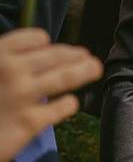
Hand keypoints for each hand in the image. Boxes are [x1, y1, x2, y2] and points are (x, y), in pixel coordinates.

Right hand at [0, 29, 102, 161]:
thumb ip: (4, 61)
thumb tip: (33, 50)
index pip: (34, 38)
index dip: (44, 43)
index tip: (49, 46)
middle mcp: (12, 71)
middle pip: (56, 55)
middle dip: (74, 54)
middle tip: (87, 56)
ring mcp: (24, 96)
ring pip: (67, 76)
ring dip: (84, 70)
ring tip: (94, 68)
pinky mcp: (31, 123)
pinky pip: (62, 107)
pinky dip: (69, 103)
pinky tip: (70, 103)